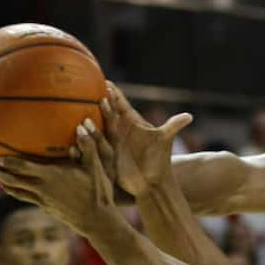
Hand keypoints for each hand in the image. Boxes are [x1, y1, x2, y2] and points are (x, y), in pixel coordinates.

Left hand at [0, 123, 119, 238]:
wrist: (97, 220)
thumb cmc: (98, 191)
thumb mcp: (96, 166)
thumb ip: (88, 146)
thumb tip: (83, 125)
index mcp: (52, 176)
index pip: (24, 168)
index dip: (10, 163)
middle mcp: (43, 188)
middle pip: (13, 181)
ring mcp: (43, 200)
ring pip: (17, 191)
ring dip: (4, 183)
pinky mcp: (47, 208)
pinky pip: (26, 198)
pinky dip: (17, 192)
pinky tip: (15, 190)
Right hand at [94, 81, 191, 196]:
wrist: (152, 181)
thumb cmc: (159, 158)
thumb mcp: (164, 140)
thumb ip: (173, 126)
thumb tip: (189, 116)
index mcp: (132, 123)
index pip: (122, 105)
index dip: (115, 95)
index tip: (106, 82)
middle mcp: (119, 131)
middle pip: (109, 117)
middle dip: (103, 108)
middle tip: (96, 98)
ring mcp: (111, 144)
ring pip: (100, 134)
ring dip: (93, 129)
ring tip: (85, 122)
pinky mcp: (108, 159)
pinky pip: (95, 151)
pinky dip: (86, 148)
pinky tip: (75, 145)